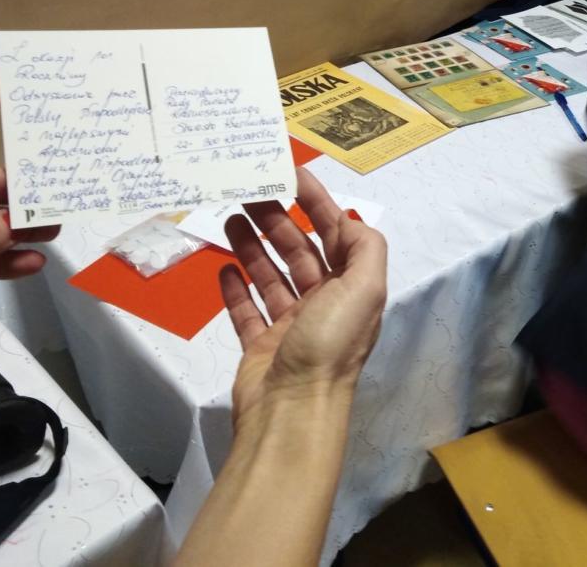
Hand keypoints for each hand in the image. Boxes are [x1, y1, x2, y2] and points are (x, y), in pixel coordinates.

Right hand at [219, 167, 386, 430]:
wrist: (292, 412)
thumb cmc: (328, 344)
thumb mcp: (364, 289)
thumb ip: (363, 248)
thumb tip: (349, 220)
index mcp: (352, 290)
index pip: (335, 234)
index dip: (317, 203)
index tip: (291, 174)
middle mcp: (325, 305)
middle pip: (299, 251)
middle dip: (276, 220)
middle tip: (246, 191)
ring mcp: (291, 327)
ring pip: (271, 276)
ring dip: (253, 246)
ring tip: (229, 217)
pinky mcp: (261, 347)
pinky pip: (247, 310)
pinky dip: (236, 288)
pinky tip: (222, 267)